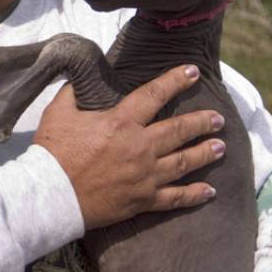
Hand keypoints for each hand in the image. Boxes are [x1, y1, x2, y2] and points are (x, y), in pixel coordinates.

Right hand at [34, 65, 224, 228]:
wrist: (50, 195)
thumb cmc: (53, 152)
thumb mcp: (58, 111)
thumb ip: (73, 92)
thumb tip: (80, 77)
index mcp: (121, 122)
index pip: (154, 94)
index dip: (175, 80)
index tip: (193, 71)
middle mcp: (140, 147)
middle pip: (179, 130)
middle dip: (202, 122)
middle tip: (218, 118)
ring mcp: (144, 176)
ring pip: (183, 162)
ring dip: (205, 153)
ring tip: (221, 147)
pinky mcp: (142, 201)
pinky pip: (174, 198)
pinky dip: (194, 195)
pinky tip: (210, 191)